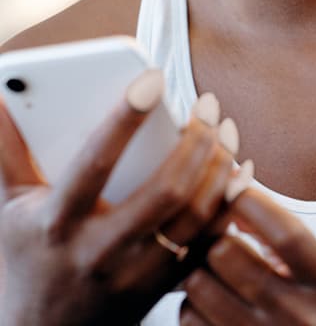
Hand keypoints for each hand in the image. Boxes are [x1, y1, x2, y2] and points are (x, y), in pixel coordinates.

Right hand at [0, 73, 235, 325]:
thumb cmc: (25, 259)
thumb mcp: (7, 206)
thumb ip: (7, 149)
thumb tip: (3, 94)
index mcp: (57, 224)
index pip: (94, 164)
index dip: (124, 120)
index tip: (152, 79)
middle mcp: (100, 252)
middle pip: (164, 194)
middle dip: (194, 143)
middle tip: (208, 104)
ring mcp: (136, 276)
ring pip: (194, 220)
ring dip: (218, 169)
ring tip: (226, 130)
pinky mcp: (163, 289)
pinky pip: (209, 247)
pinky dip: (230, 208)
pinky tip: (240, 172)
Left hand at [181, 187, 315, 324]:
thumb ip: (281, 231)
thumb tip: (231, 184)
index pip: (287, 234)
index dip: (251, 201)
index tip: (235, 188)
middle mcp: (300, 317)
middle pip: (227, 254)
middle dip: (217, 237)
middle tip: (219, 238)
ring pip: (199, 284)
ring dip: (199, 269)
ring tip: (214, 271)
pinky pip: (189, 318)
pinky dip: (191, 304)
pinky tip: (210, 303)